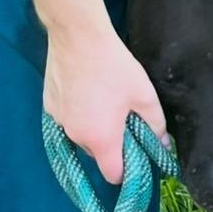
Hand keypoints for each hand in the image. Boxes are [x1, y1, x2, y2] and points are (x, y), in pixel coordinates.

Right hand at [43, 22, 168, 183]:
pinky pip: (68, 121)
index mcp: (101, 140)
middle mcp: (76, 137)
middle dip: (112, 144)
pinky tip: (88, 94)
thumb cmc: (115, 68)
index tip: (135, 157)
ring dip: (94, 129)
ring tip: (105, 104)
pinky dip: (79, 115)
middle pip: (97, 154)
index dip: (126, 172)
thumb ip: (156, 125)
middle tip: (124, 121)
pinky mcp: (49, 106)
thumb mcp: (144, 96)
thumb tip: (163, 144)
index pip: (113, 175)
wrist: (77, 36)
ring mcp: (59, 121)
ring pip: (82, 137)